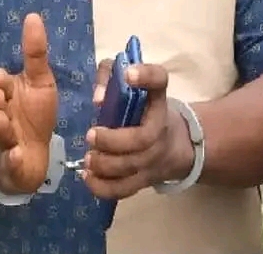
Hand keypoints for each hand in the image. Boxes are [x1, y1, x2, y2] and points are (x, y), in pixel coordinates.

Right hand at [0, 13, 58, 194]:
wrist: (31, 156)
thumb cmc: (34, 113)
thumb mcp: (39, 81)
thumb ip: (35, 51)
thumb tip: (33, 15)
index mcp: (7, 95)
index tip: (1, 78)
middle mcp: (2, 115)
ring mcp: (5, 141)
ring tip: (0, 121)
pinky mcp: (11, 165)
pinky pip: (9, 163)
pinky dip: (13, 159)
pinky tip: (18, 154)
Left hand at [80, 60, 193, 199]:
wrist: (175, 143)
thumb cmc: (142, 107)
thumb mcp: (129, 83)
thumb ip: (108, 77)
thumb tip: (98, 98)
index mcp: (156, 98)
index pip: (159, 80)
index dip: (146, 76)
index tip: (128, 74)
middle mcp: (159, 127)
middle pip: (142, 138)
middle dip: (113, 140)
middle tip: (91, 135)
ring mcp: (154, 157)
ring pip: (133, 167)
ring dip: (106, 165)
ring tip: (88, 159)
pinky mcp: (145, 179)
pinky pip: (126, 189)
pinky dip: (104, 187)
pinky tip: (87, 177)